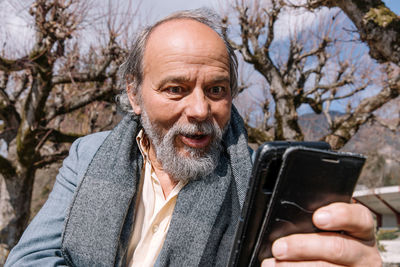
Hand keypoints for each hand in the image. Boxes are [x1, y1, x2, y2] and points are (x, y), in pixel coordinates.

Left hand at [261, 202, 381, 265]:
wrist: (337, 265)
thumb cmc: (326, 241)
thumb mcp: (328, 228)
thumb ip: (314, 221)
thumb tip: (284, 222)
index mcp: (361, 231)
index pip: (359, 218)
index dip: (340, 216)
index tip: (317, 217)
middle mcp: (364, 254)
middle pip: (337, 248)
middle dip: (303, 246)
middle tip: (278, 248)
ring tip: (273, 264)